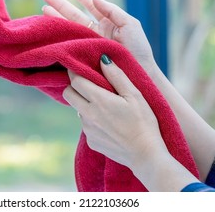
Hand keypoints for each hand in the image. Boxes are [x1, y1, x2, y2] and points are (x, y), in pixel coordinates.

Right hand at [43, 0, 156, 73]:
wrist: (138, 75)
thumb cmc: (138, 50)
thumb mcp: (129, 24)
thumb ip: (112, 10)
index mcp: (108, 23)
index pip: (91, 5)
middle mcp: (96, 33)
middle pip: (75, 15)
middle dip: (61, 5)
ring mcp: (88, 44)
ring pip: (69, 28)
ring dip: (56, 18)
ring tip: (43, 9)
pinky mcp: (83, 56)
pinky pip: (69, 44)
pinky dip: (58, 37)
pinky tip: (49, 30)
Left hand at [62, 54, 167, 173]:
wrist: (146, 155)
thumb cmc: (144, 122)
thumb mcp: (135, 95)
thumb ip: (117, 76)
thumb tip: (103, 59)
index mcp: (98, 100)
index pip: (75, 80)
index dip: (76, 71)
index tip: (81, 67)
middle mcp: (88, 115)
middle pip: (68, 94)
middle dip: (75, 86)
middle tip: (89, 84)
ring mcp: (87, 130)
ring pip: (77, 110)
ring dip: (85, 104)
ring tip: (105, 106)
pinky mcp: (91, 141)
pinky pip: (86, 125)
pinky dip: (93, 120)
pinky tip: (109, 123)